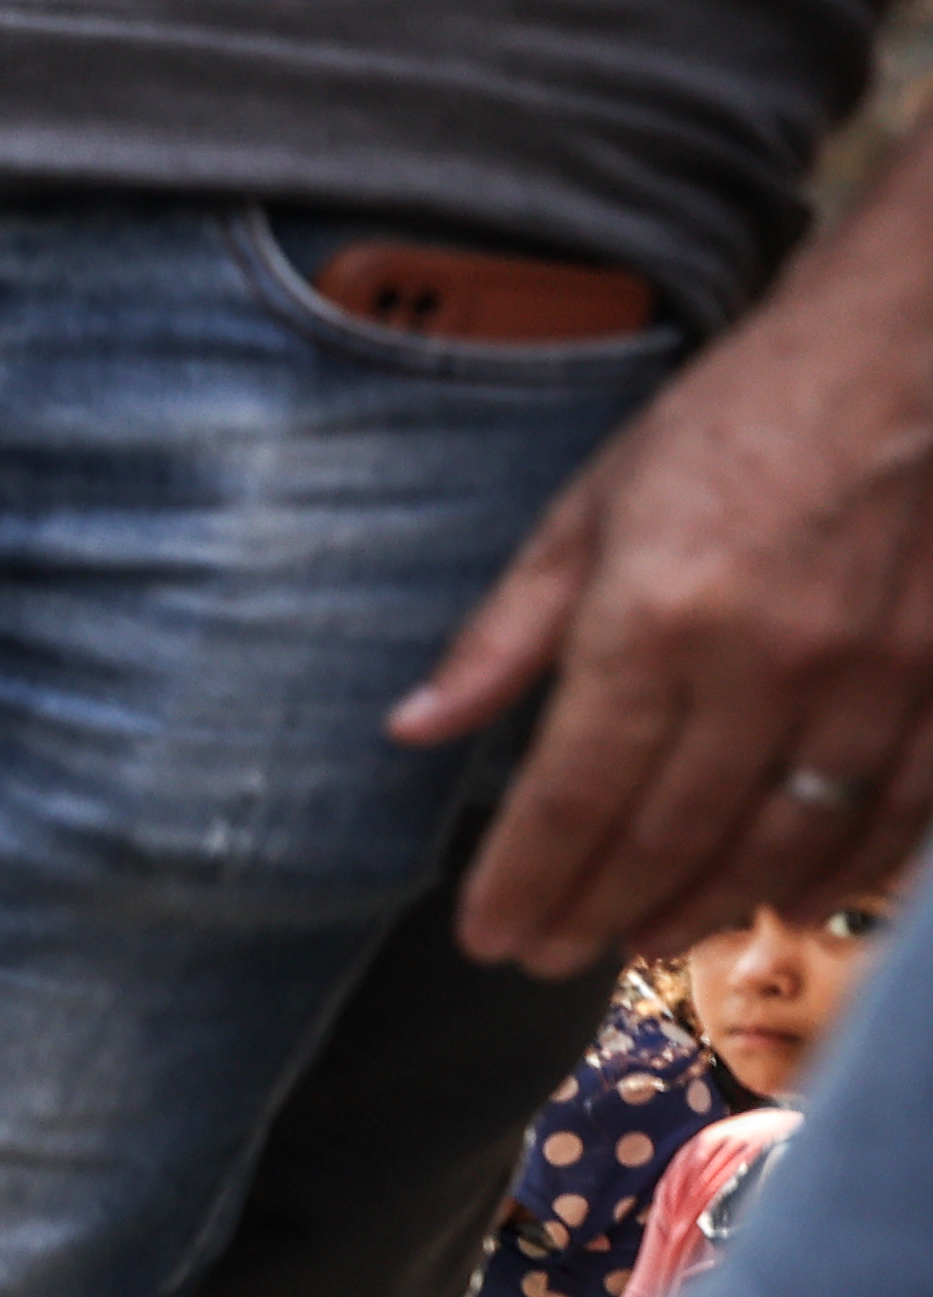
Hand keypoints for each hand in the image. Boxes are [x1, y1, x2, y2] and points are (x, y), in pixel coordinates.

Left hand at [400, 204, 932, 969]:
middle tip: (550, 956)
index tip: (488, 935)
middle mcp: (770, 662)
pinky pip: (895, 816)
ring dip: (706, 908)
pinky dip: (834, 875)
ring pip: (782, 845)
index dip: (525, 881)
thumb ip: (508, 630)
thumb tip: (415, 728)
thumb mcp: (596, 503)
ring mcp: (877, 678)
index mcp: (660, 615)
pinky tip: (782, 900)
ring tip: (645, 939)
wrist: (921, 340)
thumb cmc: (747, 412)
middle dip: (597, 912)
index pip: (572, 793)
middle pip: (669, 836)